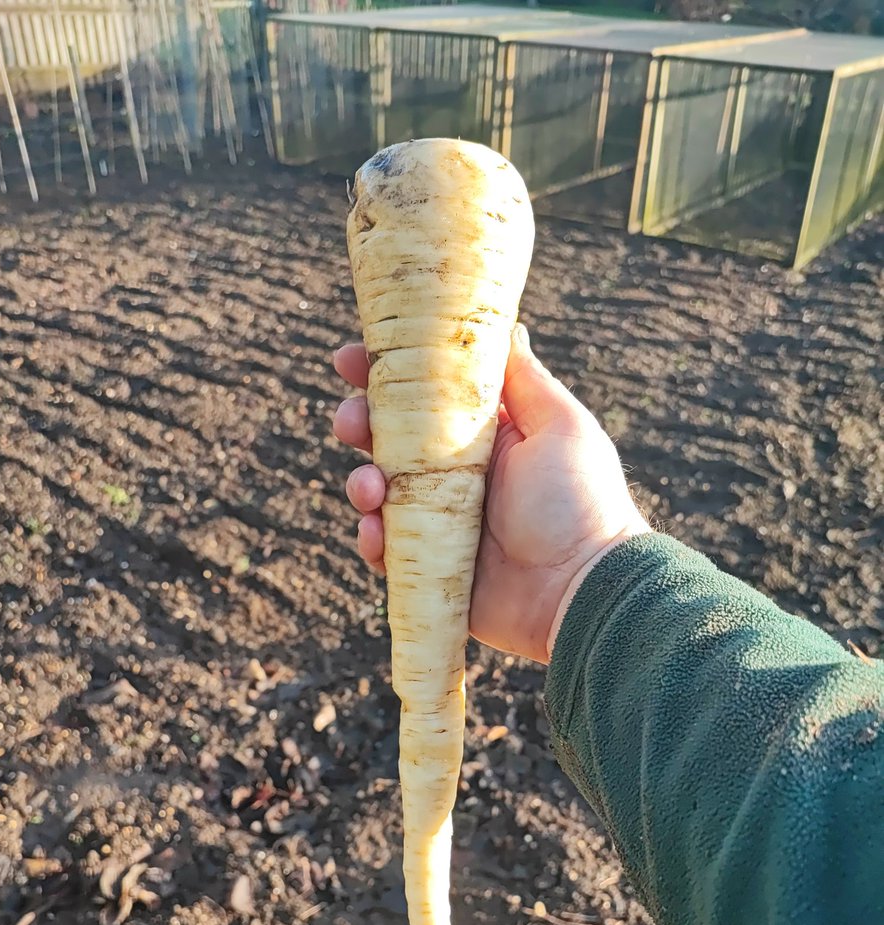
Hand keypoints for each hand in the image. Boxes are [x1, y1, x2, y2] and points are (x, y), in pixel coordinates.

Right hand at [333, 325, 648, 663]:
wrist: (583, 589)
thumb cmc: (580, 502)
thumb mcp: (561, 426)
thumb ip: (526, 380)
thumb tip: (506, 327)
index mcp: (488, 437)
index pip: (425, 396)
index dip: (385, 375)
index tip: (352, 359)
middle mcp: (460, 477)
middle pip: (390, 441)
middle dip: (360, 424)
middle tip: (349, 420)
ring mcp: (442, 524)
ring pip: (380, 494)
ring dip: (361, 482)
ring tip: (369, 486)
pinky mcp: (431, 567)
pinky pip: (386, 550)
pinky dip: (373, 539)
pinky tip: (375, 531)